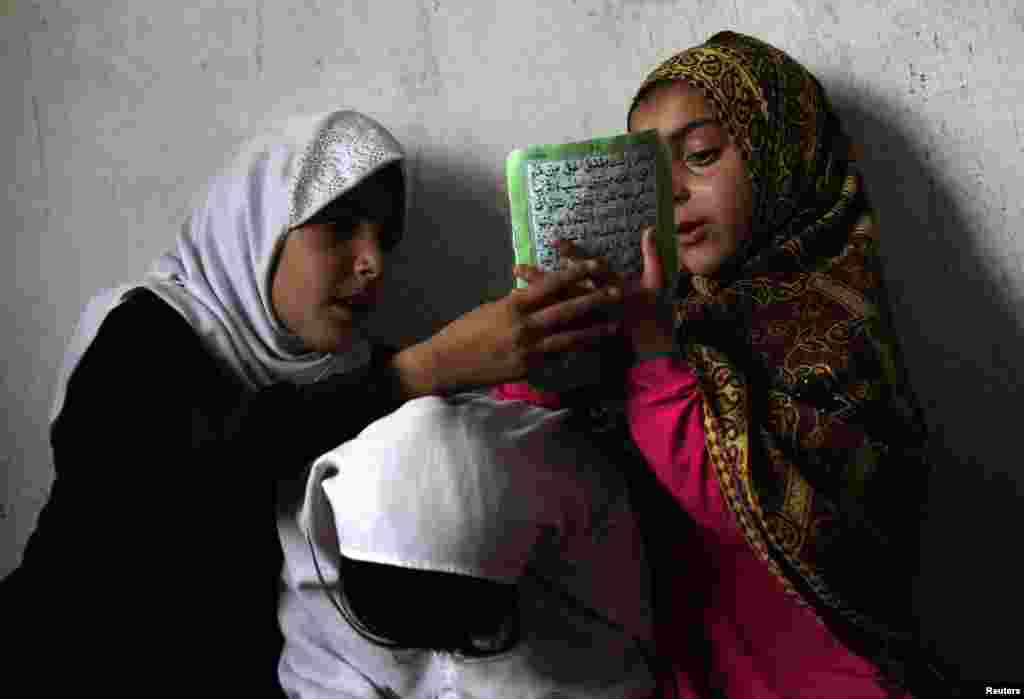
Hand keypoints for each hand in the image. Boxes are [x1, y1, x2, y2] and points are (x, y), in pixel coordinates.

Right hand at [391, 260, 621, 396]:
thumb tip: (535, 294)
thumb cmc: (466, 331)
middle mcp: (523, 326)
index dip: (573, 273)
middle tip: (617, 291)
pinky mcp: (527, 369)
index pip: (550, 284)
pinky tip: (592, 353)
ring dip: (594, 331)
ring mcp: (527, 349)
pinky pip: (555, 359)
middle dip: (594, 300)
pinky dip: (573, 354)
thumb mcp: (491, 309)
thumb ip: (517, 303)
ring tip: (615, 326)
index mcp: (513, 305)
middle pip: (566, 310)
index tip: (593, 263)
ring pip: (568, 338)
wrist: (448, 362)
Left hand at [517, 229, 674, 356]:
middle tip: (517, 267)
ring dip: (534, 298)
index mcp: (612, 288)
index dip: (572, 254)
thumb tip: (649, 228)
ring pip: (554, 309)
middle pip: (561, 289)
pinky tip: (523, 319)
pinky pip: (557, 332)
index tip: (554, 241)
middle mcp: (594, 305)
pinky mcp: (581, 338)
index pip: (588, 269)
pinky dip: (539, 324)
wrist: (653, 352)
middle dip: (539, 277)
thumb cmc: (654, 315)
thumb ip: (652, 256)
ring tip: (511, 290)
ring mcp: (586, 323)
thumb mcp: (657, 283)